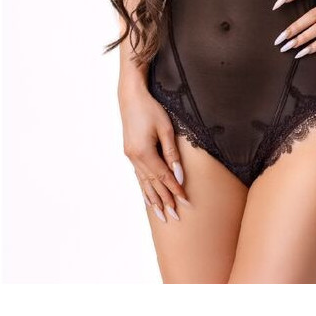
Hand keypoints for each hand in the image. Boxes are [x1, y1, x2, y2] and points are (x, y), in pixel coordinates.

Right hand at [119, 85, 190, 222]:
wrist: (131, 97)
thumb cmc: (151, 109)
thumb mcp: (165, 129)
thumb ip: (172, 154)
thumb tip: (178, 175)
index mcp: (144, 153)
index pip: (163, 177)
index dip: (175, 190)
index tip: (185, 202)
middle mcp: (135, 158)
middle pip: (153, 184)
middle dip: (165, 201)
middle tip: (174, 217)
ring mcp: (130, 157)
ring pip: (144, 183)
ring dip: (153, 199)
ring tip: (161, 215)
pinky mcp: (130, 154)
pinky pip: (138, 176)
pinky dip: (144, 189)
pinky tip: (147, 198)